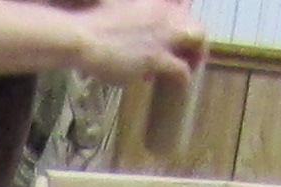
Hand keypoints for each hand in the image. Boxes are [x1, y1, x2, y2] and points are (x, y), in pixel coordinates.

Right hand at [69, 0, 203, 83]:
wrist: (83, 36)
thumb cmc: (91, 19)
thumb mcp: (116, 3)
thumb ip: (132, 10)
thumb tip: (137, 21)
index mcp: (155, 0)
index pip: (182, 4)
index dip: (184, 15)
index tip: (180, 29)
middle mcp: (164, 12)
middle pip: (195, 23)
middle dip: (196, 39)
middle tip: (190, 52)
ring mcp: (163, 34)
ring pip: (197, 40)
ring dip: (196, 55)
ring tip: (191, 67)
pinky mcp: (157, 57)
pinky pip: (181, 69)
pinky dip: (184, 78)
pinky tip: (181, 85)